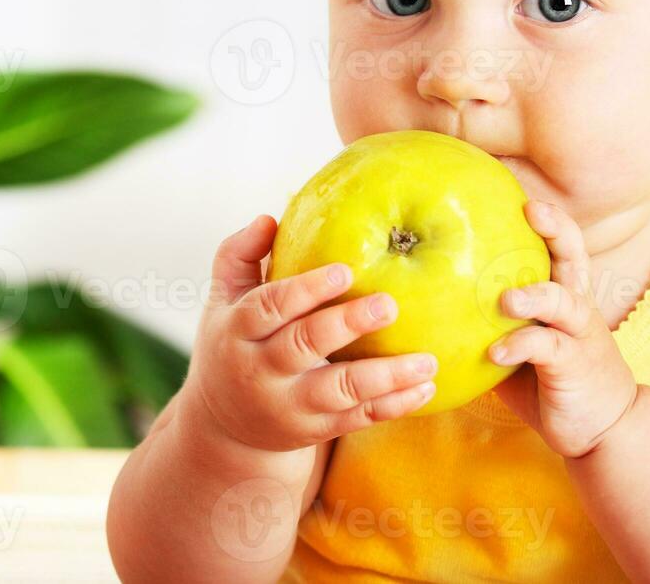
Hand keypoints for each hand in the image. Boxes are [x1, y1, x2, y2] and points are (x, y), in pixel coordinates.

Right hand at [183, 215, 438, 459]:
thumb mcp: (223, 300)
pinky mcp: (314, 429)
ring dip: (386, 376)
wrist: (223, 426)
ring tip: (427, 359)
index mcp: (238, 332)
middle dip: (348, 325)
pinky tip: (425, 386)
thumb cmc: (232, 343)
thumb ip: (239, 255)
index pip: (269, 307)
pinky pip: (358, 417)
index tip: (345, 270)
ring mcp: (289, 406)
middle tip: (390, 304)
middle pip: (304, 346)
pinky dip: (394, 405)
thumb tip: (269, 219)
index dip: (306, 289)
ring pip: (340, 390)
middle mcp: (260, 371)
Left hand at [488, 200, 637, 458]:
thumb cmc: (549, 380)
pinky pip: (548, 350)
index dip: (547, 215)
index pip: (562, 243)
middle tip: (531, 209)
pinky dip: (521, 346)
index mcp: (564, 293)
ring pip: (564, 300)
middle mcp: (576, 306)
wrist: (603, 429)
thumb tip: (427, 298)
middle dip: (556, 229)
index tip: (519, 188)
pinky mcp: (574, 366)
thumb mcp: (519, 343)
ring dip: (534, 294)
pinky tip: (496, 351)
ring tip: (505, 299)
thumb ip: (489, 321)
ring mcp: (578, 335)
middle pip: (575, 255)